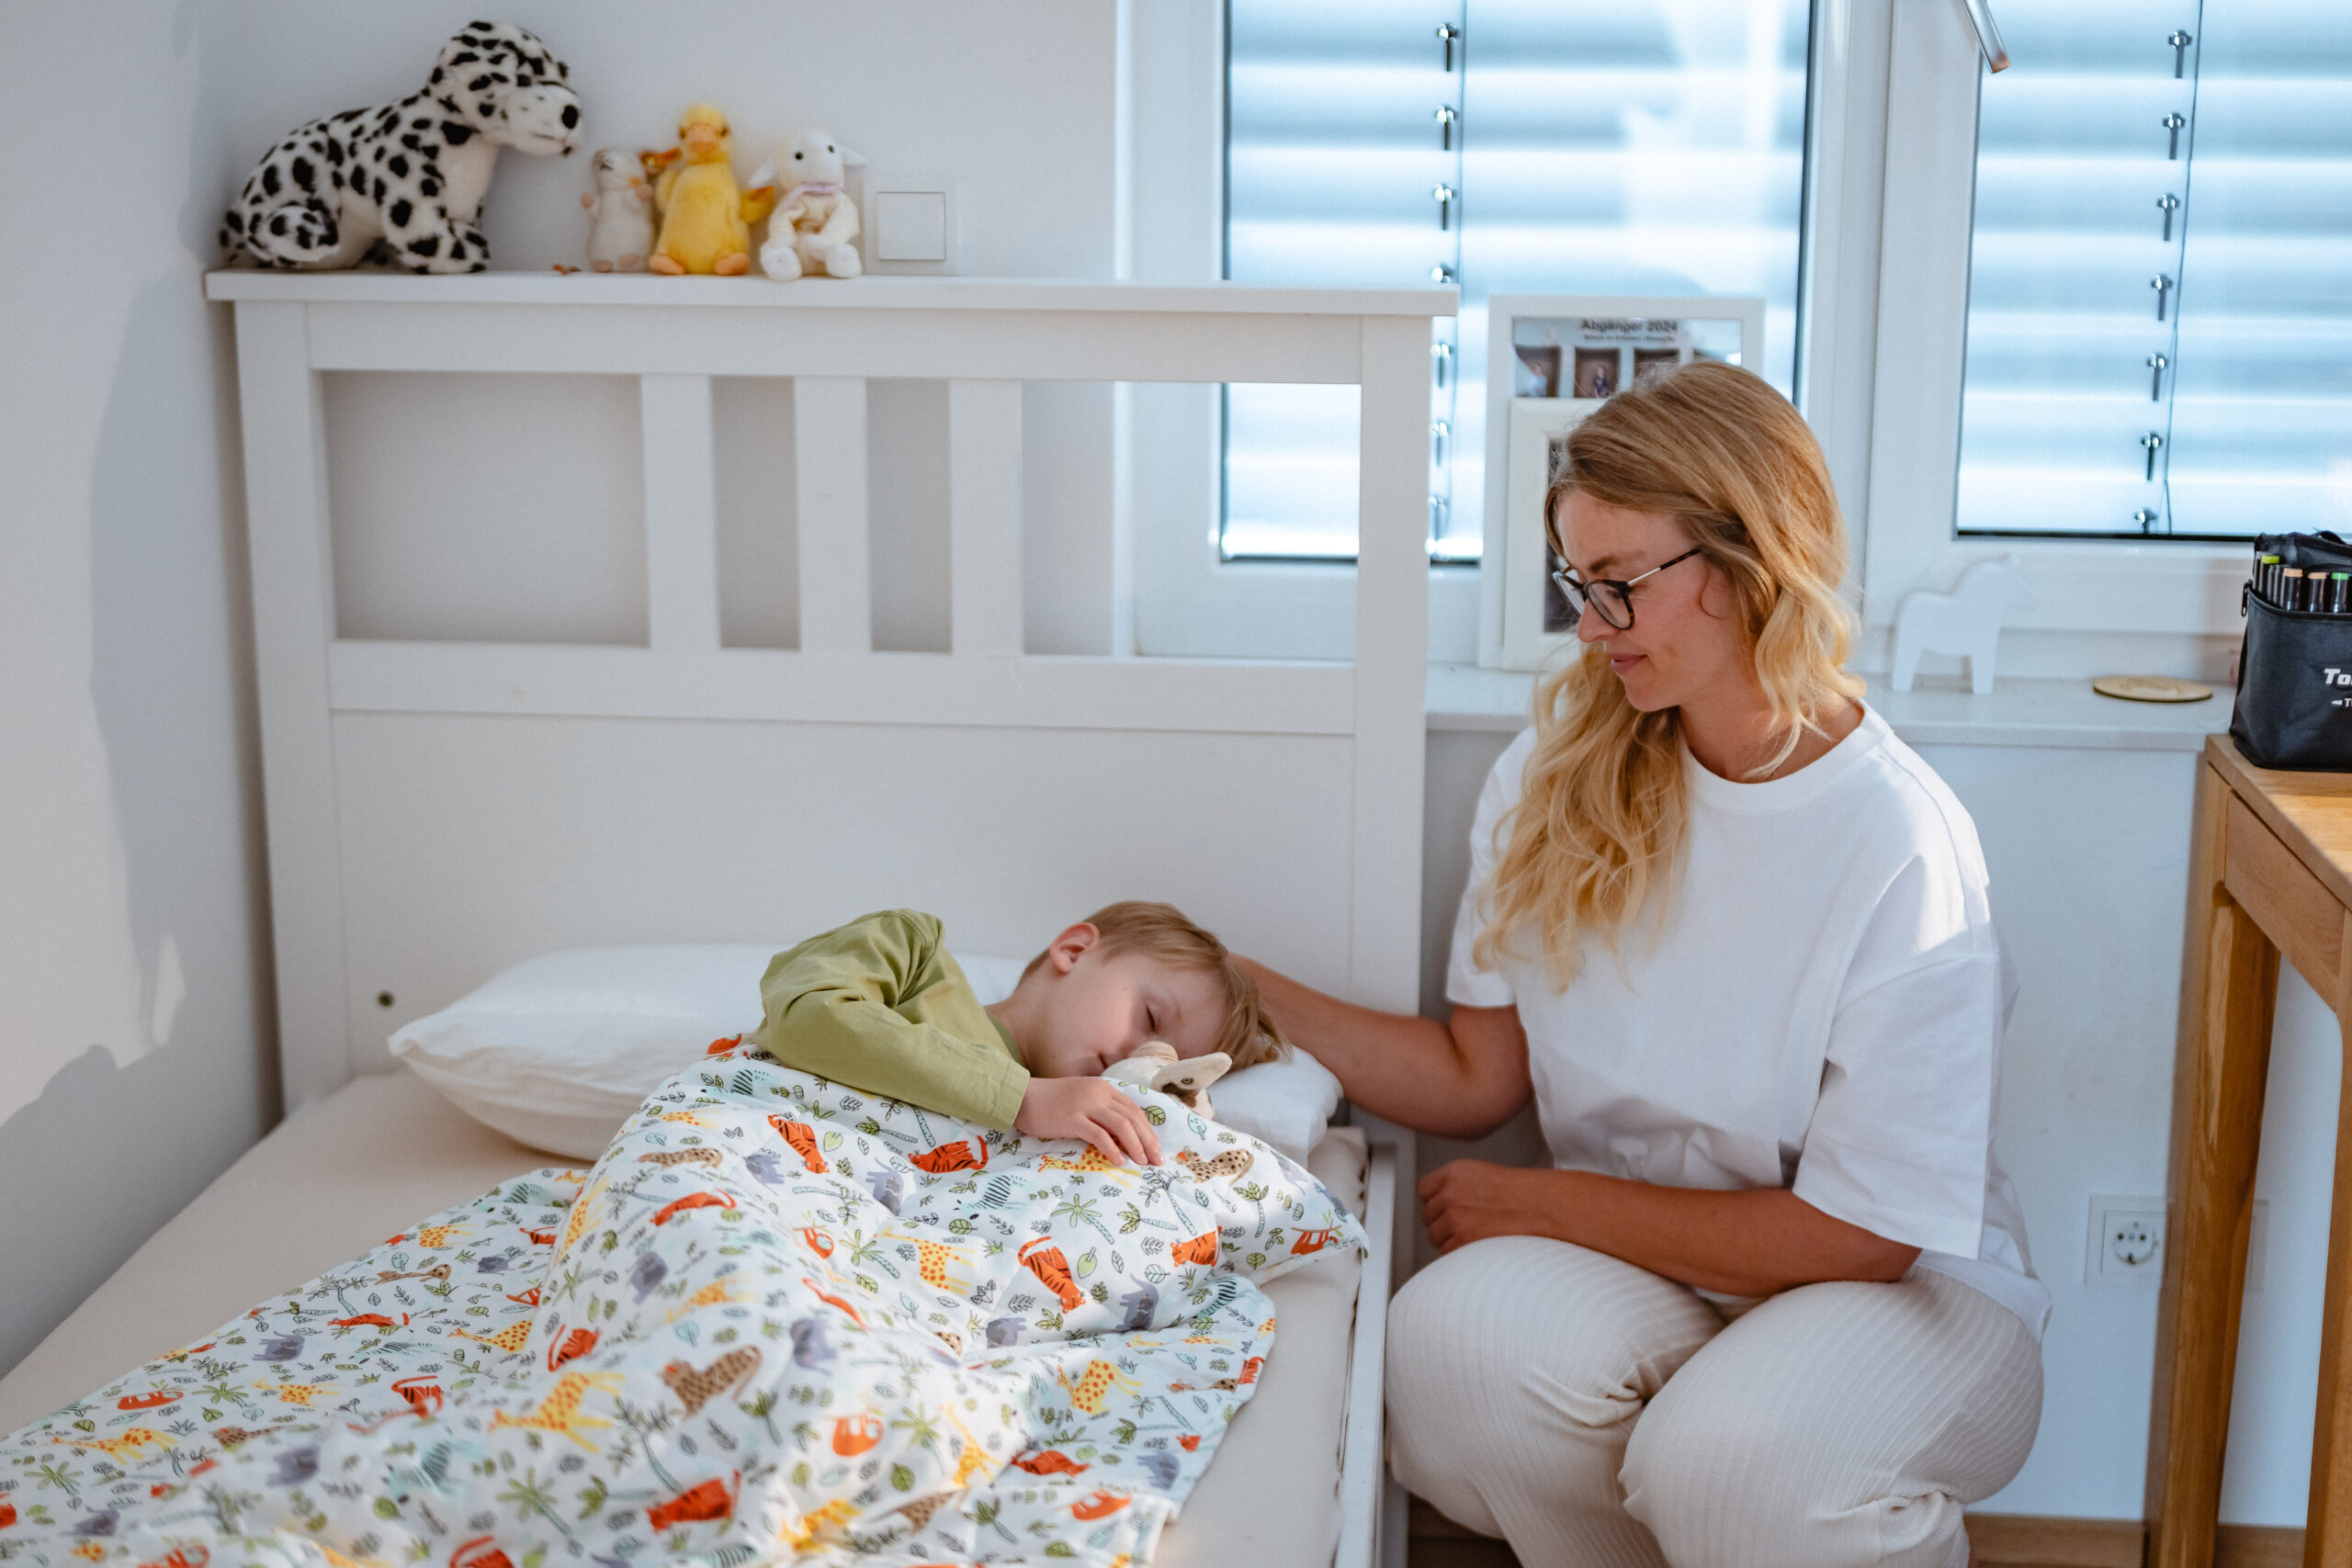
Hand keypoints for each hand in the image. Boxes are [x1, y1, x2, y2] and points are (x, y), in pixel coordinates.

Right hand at [1016, 1078, 1162, 1166]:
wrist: (1021, 1097)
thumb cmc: (1050, 1102)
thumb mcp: (1081, 1098)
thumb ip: (1099, 1109)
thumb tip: (1119, 1134)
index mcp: (1102, 1088)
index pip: (1133, 1109)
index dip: (1147, 1129)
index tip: (1154, 1147)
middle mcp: (1098, 1093)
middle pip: (1132, 1117)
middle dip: (1148, 1140)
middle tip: (1157, 1160)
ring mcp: (1085, 1105)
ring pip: (1121, 1125)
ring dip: (1136, 1145)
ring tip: (1142, 1162)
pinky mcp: (1072, 1119)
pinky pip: (1099, 1135)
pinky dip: (1112, 1149)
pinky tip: (1119, 1161)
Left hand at [1419, 1159, 1560, 1252]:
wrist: (1547, 1207)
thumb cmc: (1524, 1194)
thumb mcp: (1484, 1176)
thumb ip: (1458, 1187)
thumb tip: (1438, 1209)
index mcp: (1455, 1172)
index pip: (1424, 1191)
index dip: (1435, 1203)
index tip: (1446, 1210)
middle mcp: (1450, 1193)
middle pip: (1428, 1217)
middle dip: (1443, 1224)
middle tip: (1468, 1227)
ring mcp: (1455, 1217)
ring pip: (1435, 1237)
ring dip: (1451, 1240)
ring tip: (1477, 1237)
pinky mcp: (1462, 1240)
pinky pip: (1447, 1253)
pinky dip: (1460, 1254)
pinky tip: (1480, 1247)